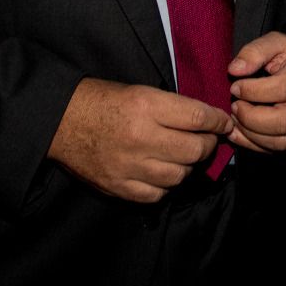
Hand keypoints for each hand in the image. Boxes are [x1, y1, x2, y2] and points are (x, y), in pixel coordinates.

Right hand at [47, 77, 231, 202]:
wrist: (60, 121)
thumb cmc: (102, 100)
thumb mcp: (140, 91)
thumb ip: (172, 107)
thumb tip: (206, 121)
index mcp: (146, 107)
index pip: (198, 118)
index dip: (218, 121)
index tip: (225, 122)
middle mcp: (140, 137)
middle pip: (195, 150)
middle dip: (208, 144)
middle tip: (206, 140)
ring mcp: (129, 166)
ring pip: (180, 175)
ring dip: (187, 165)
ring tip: (182, 156)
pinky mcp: (118, 187)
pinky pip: (158, 195)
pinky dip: (165, 185)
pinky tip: (162, 172)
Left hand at [224, 32, 285, 152]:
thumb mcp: (278, 42)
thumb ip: (255, 51)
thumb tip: (235, 70)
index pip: (282, 89)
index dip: (253, 91)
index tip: (235, 86)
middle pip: (283, 122)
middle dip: (250, 117)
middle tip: (235, 105)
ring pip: (281, 142)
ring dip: (251, 134)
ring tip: (237, 119)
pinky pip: (279, 149)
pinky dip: (255, 145)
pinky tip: (240, 133)